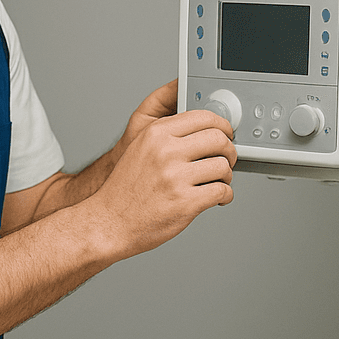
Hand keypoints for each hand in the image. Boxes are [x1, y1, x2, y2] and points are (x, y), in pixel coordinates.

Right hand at [85, 84, 235, 259]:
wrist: (109, 222)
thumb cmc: (126, 189)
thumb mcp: (141, 148)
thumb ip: (168, 136)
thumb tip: (205, 131)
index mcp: (156, 133)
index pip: (204, 117)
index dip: (222, 126)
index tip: (226, 134)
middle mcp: (166, 152)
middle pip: (218, 138)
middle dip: (229, 149)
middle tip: (227, 158)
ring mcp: (176, 177)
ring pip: (223, 166)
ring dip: (227, 175)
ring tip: (219, 182)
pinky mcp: (185, 202)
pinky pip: (221, 191)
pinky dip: (225, 195)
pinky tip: (218, 198)